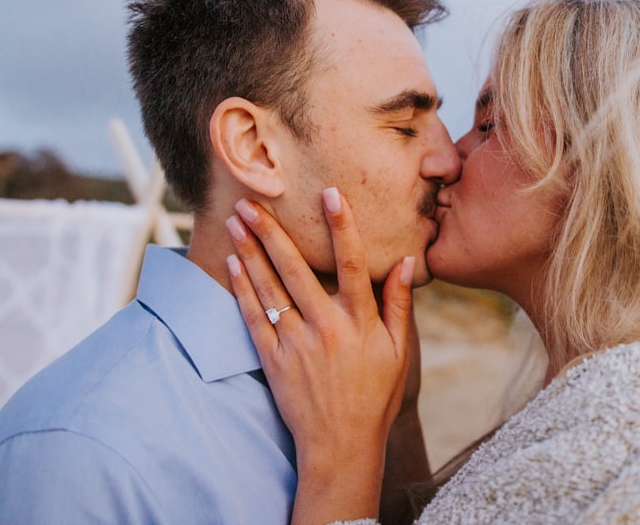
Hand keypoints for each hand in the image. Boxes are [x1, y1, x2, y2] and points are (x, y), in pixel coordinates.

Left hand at [225, 187, 414, 523]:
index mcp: (360, 322)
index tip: (329, 193)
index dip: (341, 227)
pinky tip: (232, 263)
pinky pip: (253, 317)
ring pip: (269, 288)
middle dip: (272, 231)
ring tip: (237, 220)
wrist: (341, 447)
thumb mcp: (399, 352)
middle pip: (295, 269)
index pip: (353, 264)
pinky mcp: (274, 359)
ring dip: (251, 251)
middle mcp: (326, 327)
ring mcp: (296, 343)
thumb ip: (400, 305)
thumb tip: (407, 262)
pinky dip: (242, 288)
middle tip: (251, 200)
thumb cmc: (375, 397)